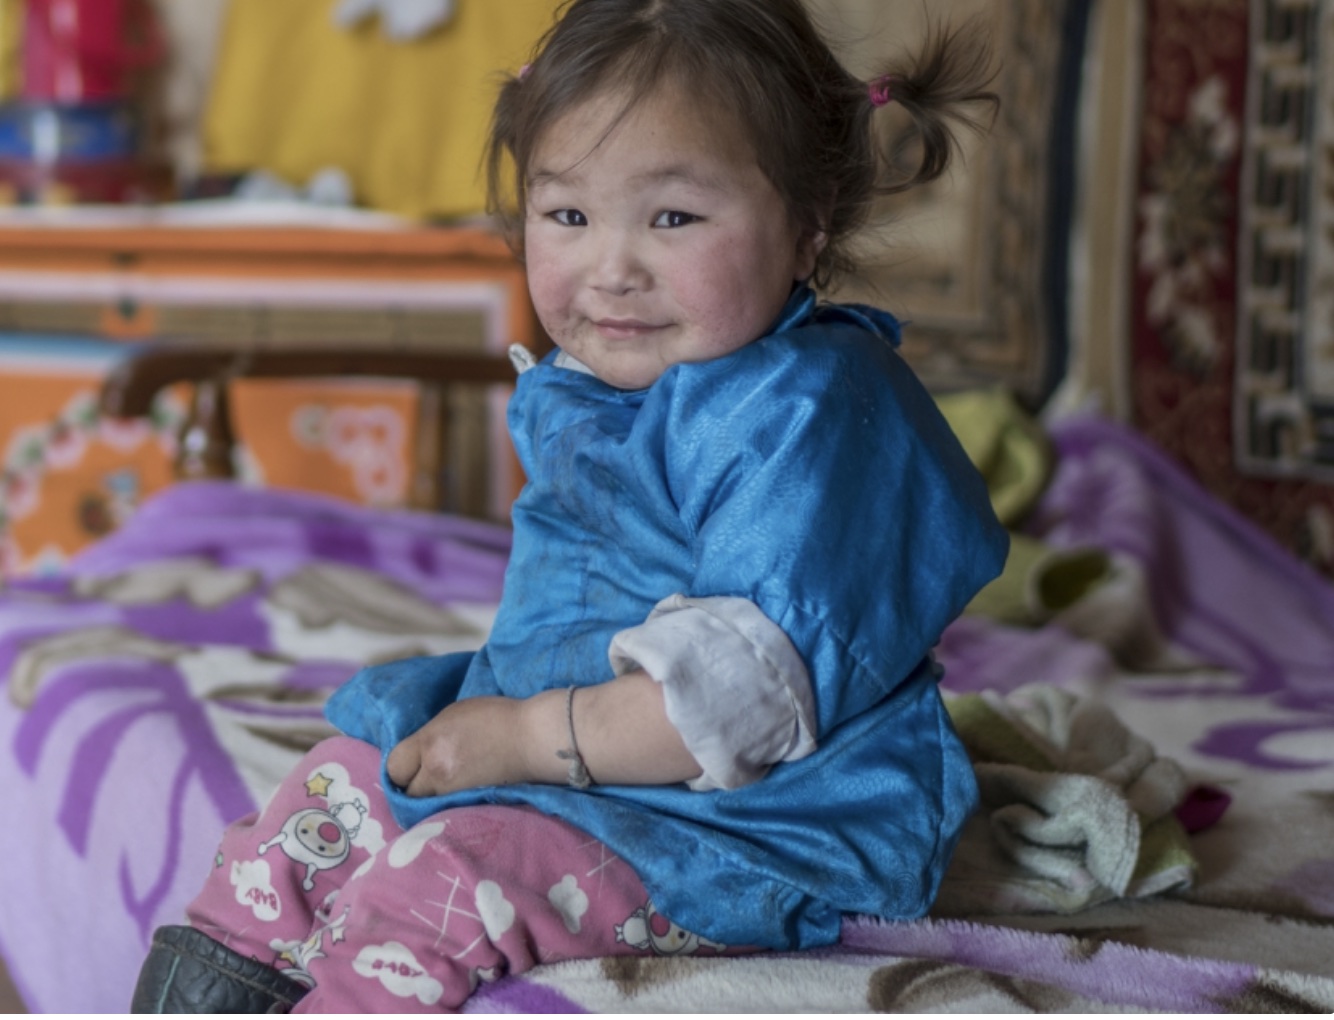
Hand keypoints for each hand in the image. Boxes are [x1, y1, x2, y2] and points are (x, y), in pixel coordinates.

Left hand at [387, 696, 534, 796]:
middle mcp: (435, 770)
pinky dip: (446, 803)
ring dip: (430, 797)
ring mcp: (452, 791)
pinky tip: (457, 794)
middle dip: (413, 784)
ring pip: (424, 805)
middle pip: (407, 791)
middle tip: (426, 778)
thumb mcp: (454, 715)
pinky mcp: (469, 805)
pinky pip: (444, 809)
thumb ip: (430, 736)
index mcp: (430, 742)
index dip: (401, 766)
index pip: (394, 766)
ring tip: (444, 787)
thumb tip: (419, 754)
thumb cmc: (497, 717)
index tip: (411, 764)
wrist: (533, 738)